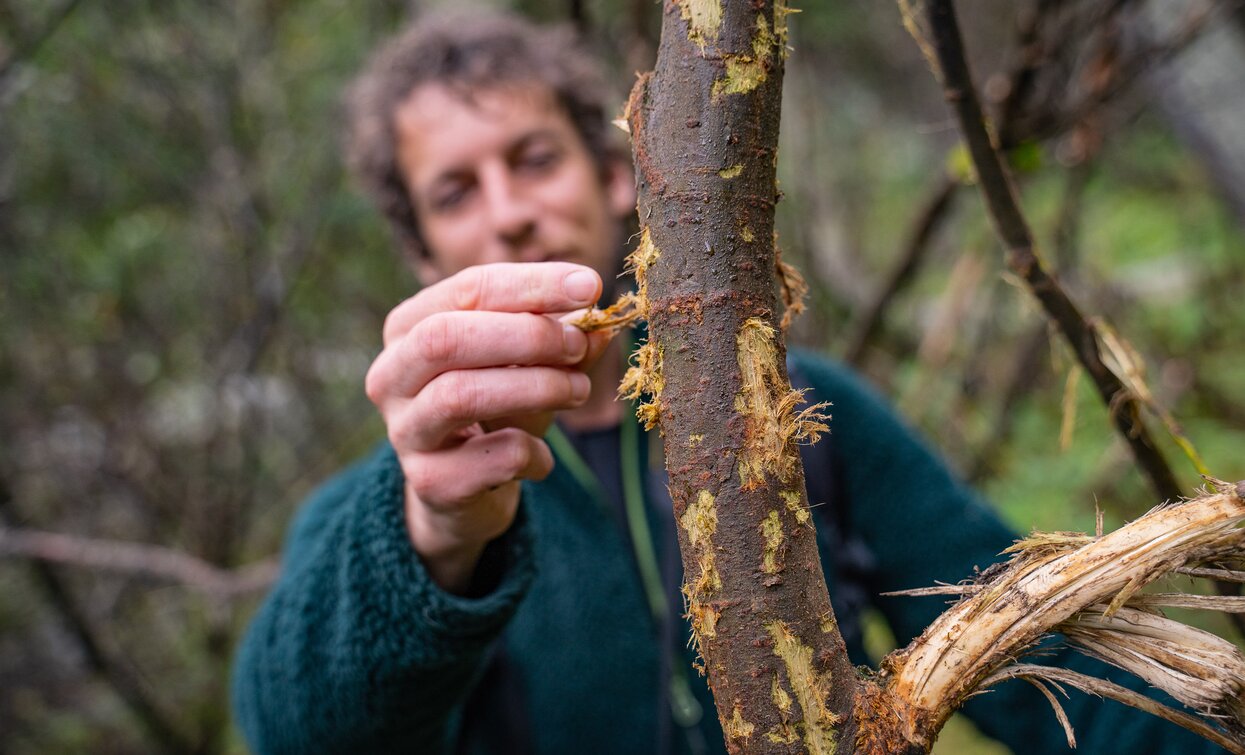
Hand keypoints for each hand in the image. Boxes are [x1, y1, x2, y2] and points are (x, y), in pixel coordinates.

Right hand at [365, 262, 608, 592]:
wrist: (463, 489)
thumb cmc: (495, 409)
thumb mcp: (528, 366)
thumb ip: (563, 341)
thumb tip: (603, 324)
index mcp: (409, 327)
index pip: (468, 289)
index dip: (532, 284)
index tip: (589, 287)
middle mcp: (391, 375)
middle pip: (445, 337)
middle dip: (525, 336)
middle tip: (577, 345)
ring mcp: (405, 431)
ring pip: (459, 395)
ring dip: (535, 387)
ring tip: (578, 390)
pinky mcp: (429, 481)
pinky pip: (491, 457)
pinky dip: (532, 452)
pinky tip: (542, 457)